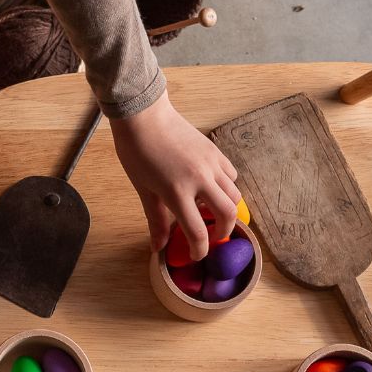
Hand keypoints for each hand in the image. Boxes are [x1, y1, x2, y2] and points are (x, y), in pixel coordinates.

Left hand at [110, 91, 240, 260]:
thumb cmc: (137, 151)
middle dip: (223, 233)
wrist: (144, 116)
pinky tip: (211, 188)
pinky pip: (230, 175)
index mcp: (177, 192)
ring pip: (234, 195)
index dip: (199, 250)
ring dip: (226, 210)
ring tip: (210, 212)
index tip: (196, 255)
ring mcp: (211, 164)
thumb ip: (156, 220)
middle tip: (212, 237)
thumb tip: (158, 247)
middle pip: (228, 215)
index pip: (198, 232)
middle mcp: (200, 179)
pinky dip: (226, 187)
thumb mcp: (143, 189)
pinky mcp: (215, 152)